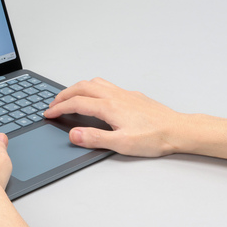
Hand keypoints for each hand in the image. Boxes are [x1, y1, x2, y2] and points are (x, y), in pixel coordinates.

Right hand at [44, 78, 182, 156]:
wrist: (178, 130)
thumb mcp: (121, 144)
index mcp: (109, 107)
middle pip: (81, 88)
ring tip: (70, 97)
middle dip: (64, 95)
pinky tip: (96, 97)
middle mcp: (115, 96)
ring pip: (94, 82)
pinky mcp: (132, 95)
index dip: (59, 108)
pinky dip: (92, 87)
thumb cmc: (154, 138)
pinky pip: (106, 85)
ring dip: (77, 88)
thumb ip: (95, 138)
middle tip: (54, 104)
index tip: (49, 113)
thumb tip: (74, 134)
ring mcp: (124, 93)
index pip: (76, 103)